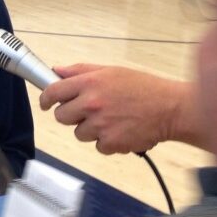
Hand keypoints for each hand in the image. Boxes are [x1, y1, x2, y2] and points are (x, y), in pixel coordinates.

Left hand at [38, 64, 196, 153]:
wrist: (170, 109)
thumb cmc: (143, 88)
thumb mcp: (111, 71)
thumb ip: (80, 71)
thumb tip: (57, 71)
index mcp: (89, 83)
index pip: (53, 92)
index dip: (46, 99)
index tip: (46, 103)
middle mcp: (91, 104)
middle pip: (61, 116)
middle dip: (70, 115)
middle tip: (86, 111)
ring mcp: (100, 125)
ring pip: (79, 133)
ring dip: (90, 129)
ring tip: (110, 119)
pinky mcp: (110, 143)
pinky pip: (97, 146)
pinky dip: (106, 141)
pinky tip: (120, 130)